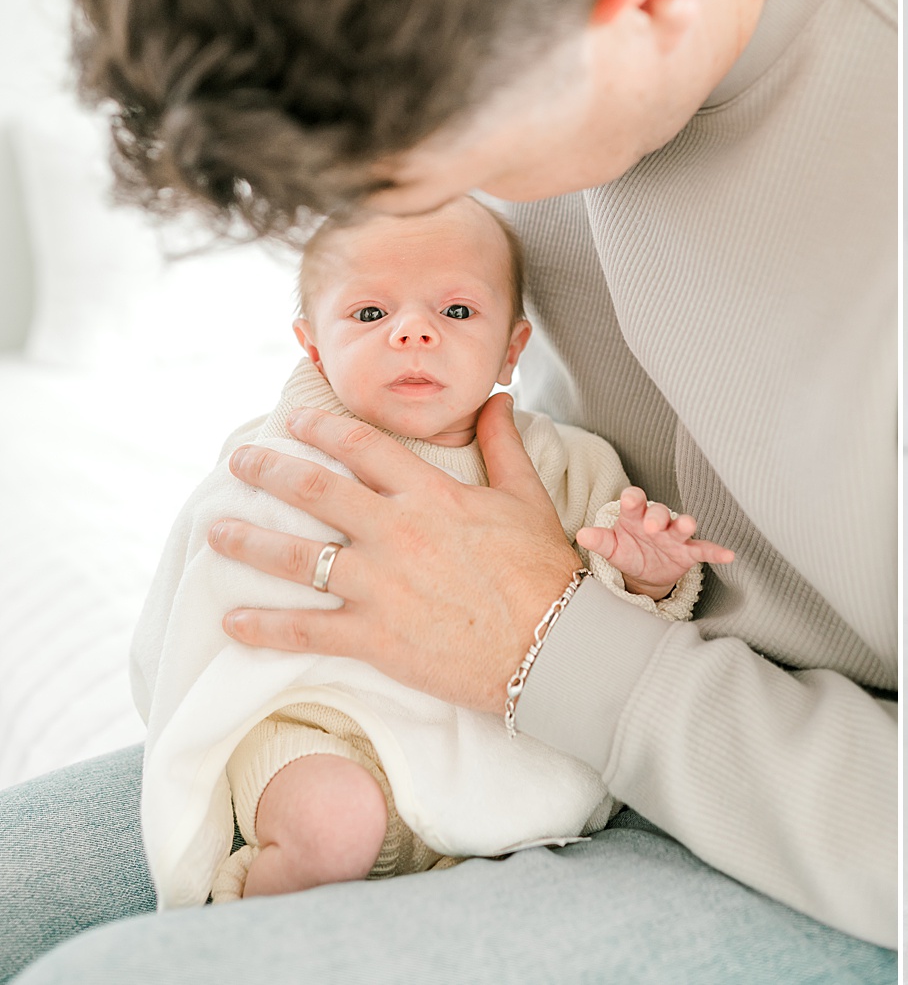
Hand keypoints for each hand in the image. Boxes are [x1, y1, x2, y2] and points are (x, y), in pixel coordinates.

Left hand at [207, 396, 582, 713]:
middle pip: (315, 490)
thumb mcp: (527, 498)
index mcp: (431, 496)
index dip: (323, 427)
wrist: (552, 646)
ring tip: (217, 532)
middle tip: (238, 461)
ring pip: (296, 557)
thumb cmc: (543, 571)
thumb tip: (497, 401)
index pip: (363, 446)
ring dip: (249, 542)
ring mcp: (380, 585)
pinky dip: (264, 626)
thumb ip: (503, 446)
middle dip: (269, 470)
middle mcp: (396, 533)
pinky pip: (306, 630)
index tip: (295, 418)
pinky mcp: (374, 637)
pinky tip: (232, 620)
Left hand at [577, 487, 733, 600]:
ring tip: (689, 525)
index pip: (634, 501)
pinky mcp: (689, 552)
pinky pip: (704, 549)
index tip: (630, 501)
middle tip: (652, 526)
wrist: (645, 572)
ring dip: (686, 524)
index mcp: (635, 516)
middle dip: (658, 517)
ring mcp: (675, 536)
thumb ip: (600, 540)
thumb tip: (581, 534)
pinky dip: (716, 552)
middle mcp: (657, 522)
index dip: (633, 500)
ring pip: (683, 526)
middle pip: (660, 512)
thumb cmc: (628, 551)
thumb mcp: (612, 547)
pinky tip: (728, 555)